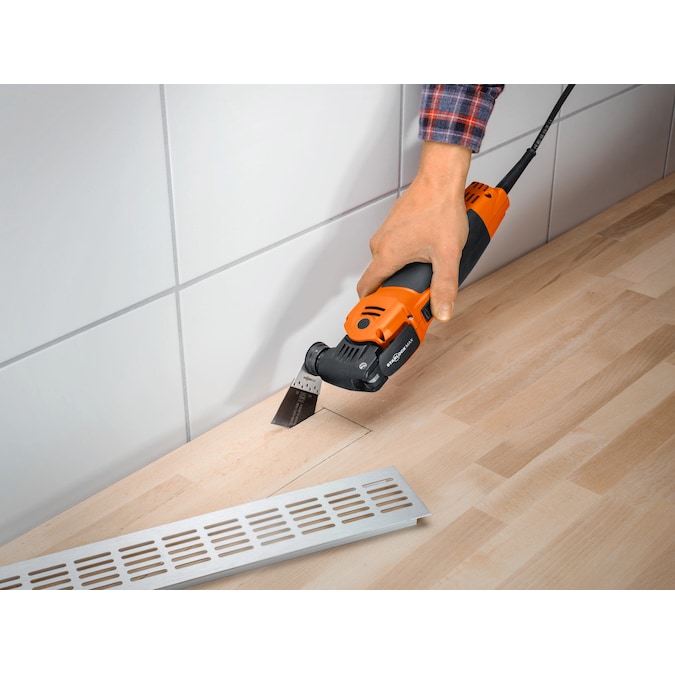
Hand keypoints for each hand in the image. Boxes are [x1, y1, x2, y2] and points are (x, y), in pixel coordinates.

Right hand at [356, 141, 471, 321]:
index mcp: (387, 254)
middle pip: (379, 278)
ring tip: (424, 272)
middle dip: (395, 290)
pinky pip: (393, 250)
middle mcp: (380, 244)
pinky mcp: (393, 227)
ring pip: (387, 263)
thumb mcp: (447, 254)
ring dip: (401, 272)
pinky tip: (424, 254)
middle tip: (415, 297)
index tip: (383, 315)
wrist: (440, 180)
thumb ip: (444, 286)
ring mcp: (385, 234)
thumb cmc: (439, 208)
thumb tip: (442, 310)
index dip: (372, 305)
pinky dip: (404, 257)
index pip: (365, 288)